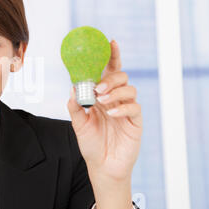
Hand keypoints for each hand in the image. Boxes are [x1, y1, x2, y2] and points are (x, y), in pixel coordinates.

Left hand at [67, 40, 142, 181]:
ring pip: (129, 89)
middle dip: (110, 78)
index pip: (108, 72)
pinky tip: (112, 114)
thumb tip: (73, 88)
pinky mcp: (135, 122)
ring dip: (115, 92)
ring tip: (102, 102)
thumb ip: (75, 106)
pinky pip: (134, 108)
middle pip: (121, 76)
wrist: (102, 166)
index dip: (111, 56)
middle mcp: (115, 99)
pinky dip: (122, 107)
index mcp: (102, 96)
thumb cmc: (91, 144)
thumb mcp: (78, 124)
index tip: (110, 42)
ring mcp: (126, 109)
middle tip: (98, 88)